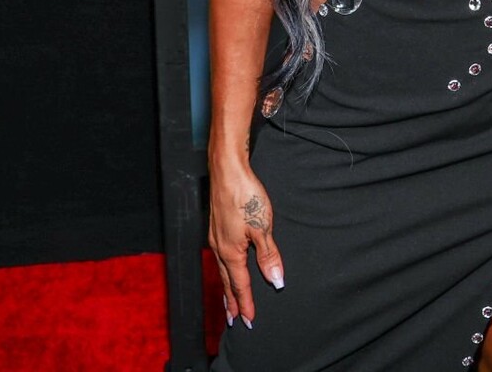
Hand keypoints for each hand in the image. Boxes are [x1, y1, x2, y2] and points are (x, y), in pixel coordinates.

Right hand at [209, 152, 284, 326]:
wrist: (226, 170)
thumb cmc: (245, 196)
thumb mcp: (263, 228)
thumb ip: (269, 256)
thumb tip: (275, 281)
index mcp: (231, 252)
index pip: (240, 284)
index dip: (246, 303)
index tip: (249, 320)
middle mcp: (220, 248)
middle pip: (227, 281)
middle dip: (232, 301)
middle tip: (233, 320)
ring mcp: (216, 237)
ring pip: (223, 269)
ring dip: (227, 287)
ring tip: (229, 301)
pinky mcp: (217, 226)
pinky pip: (220, 256)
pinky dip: (225, 270)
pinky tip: (228, 267)